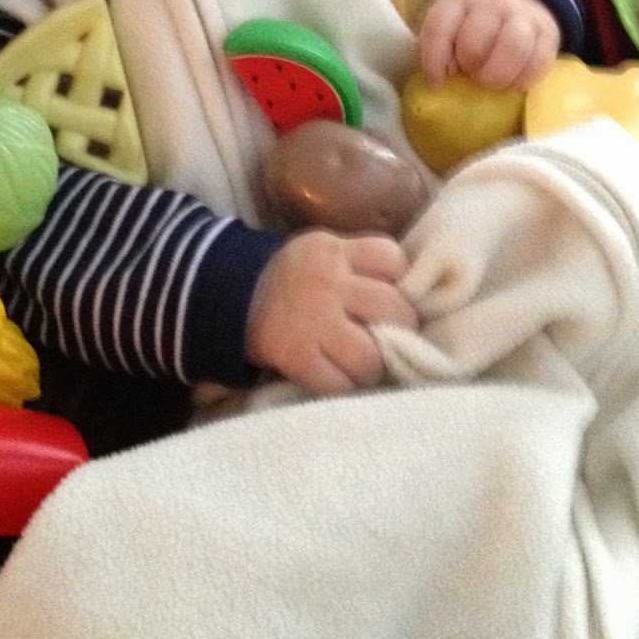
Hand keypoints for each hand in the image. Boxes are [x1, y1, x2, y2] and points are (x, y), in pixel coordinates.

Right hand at [245, 231, 416, 394]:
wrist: (228, 295)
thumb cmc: (291, 276)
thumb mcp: (323, 251)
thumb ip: (359, 264)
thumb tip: (409, 292)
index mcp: (335, 251)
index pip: (391, 259)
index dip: (399, 280)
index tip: (390, 293)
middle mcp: (328, 283)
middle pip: (393, 309)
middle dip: (400, 328)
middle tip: (390, 336)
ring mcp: (313, 321)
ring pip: (370, 355)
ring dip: (373, 366)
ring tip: (365, 364)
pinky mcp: (296, 356)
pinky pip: (338, 383)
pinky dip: (345, 387)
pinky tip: (340, 379)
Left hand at [419, 0, 559, 90]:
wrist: (515, 5)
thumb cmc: (472, 27)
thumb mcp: (449, 28)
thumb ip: (439, 48)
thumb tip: (441, 80)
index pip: (439, 28)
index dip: (433, 61)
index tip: (436, 82)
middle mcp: (491, 1)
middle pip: (474, 43)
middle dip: (469, 66)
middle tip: (469, 74)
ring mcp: (522, 14)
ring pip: (512, 47)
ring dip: (496, 76)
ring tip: (490, 82)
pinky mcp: (547, 32)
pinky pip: (537, 62)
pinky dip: (522, 80)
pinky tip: (512, 83)